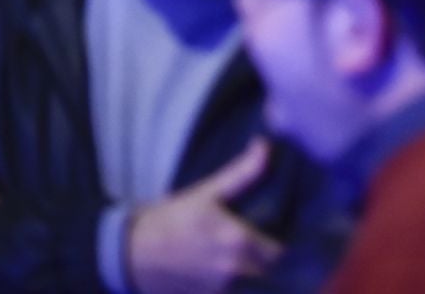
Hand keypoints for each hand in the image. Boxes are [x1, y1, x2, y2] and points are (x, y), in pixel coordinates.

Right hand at [126, 138, 283, 293]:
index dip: (290, 245)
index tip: (291, 235)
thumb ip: (242, 173)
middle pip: (273, 274)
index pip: (282, 253)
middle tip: (281, 248)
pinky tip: (243, 275)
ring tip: (265, 263)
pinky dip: (244, 287)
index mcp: (238, 241)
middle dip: (278, 263)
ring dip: (262, 277)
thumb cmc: (172, 220)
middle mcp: (234, 270)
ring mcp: (221, 290)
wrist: (132, 254)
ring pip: (257, 287)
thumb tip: (265, 146)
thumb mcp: (207, 193)